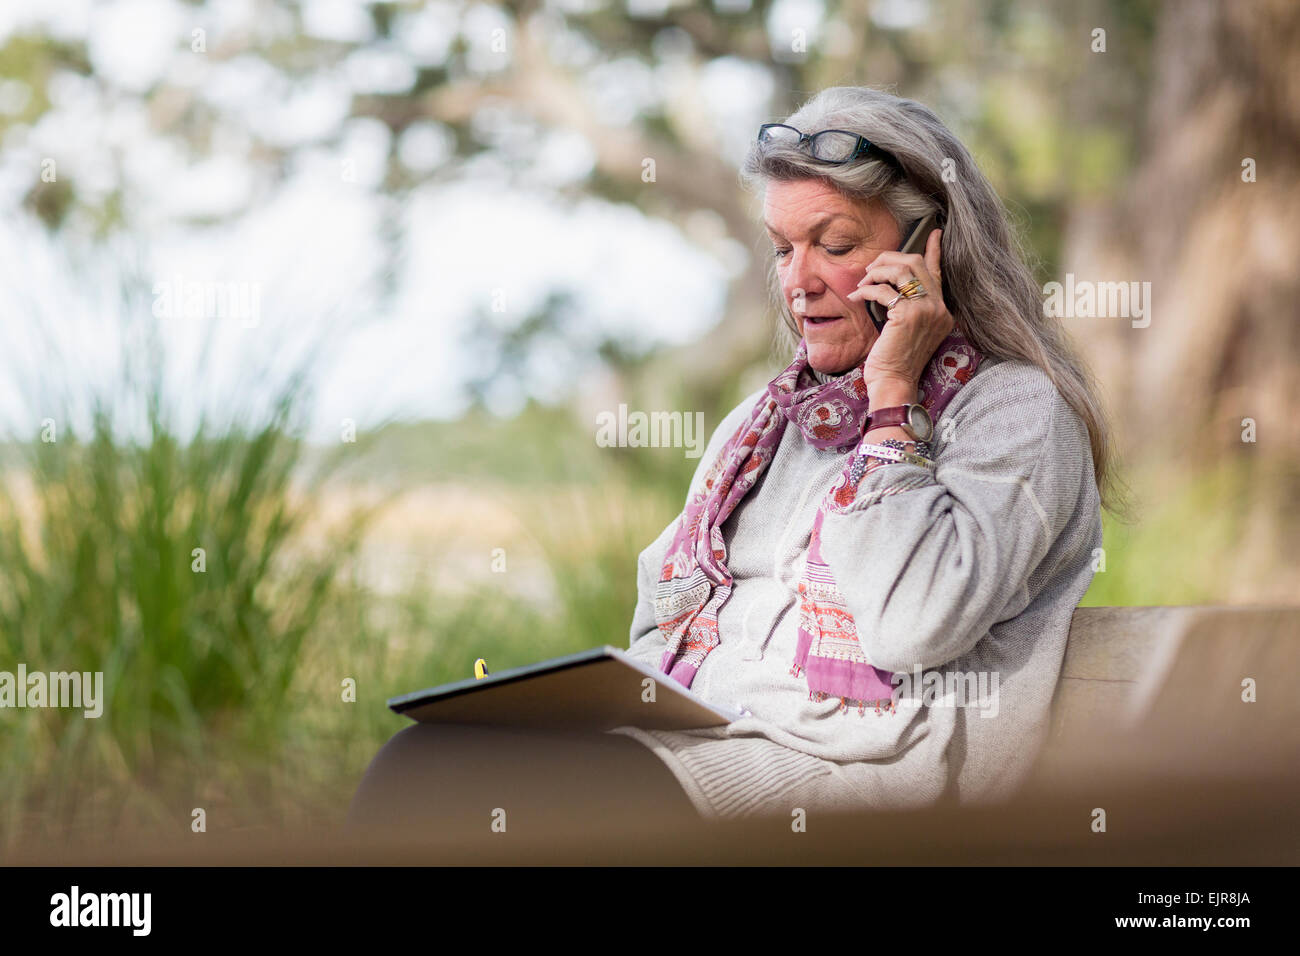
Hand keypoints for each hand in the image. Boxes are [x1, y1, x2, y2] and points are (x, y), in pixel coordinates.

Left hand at [846, 228, 953, 391]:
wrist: (894, 382)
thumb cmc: (895, 360)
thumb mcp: (907, 329)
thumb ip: (907, 306)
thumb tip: (890, 282)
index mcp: (941, 311)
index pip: (938, 273)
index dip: (934, 250)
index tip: (933, 232)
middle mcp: (938, 308)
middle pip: (916, 263)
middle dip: (889, 259)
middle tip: (871, 269)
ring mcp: (926, 310)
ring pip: (901, 270)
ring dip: (877, 272)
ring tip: (863, 283)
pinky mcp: (908, 314)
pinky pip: (883, 289)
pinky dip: (866, 290)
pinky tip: (856, 296)